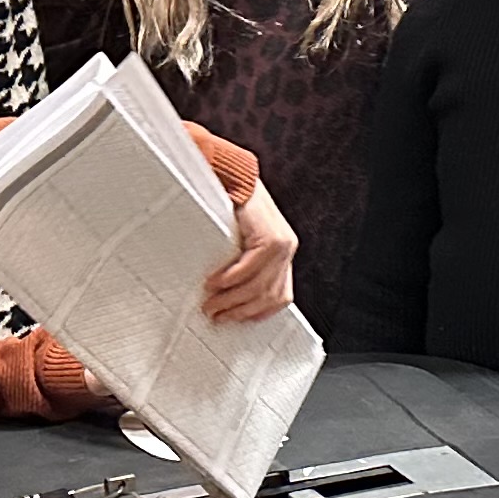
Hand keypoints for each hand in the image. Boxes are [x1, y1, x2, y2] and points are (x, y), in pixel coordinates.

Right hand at [204, 183, 296, 324]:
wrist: (235, 177)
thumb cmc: (235, 207)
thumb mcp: (244, 241)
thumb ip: (246, 263)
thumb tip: (227, 295)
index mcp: (284, 253)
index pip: (280, 296)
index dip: (258, 313)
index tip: (235, 319)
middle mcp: (287, 250)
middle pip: (268, 296)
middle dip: (239, 311)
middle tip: (216, 316)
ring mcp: (282, 245)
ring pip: (258, 287)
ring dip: (231, 299)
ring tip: (211, 304)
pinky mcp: (270, 238)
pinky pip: (249, 268)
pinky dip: (229, 279)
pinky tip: (214, 283)